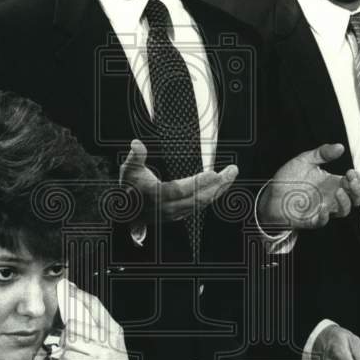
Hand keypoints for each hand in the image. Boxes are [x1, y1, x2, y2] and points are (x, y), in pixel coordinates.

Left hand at [57, 281, 146, 359]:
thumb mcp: (113, 349)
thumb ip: (98, 334)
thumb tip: (75, 321)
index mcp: (115, 330)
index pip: (94, 304)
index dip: (78, 294)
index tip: (67, 287)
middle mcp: (109, 338)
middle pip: (76, 321)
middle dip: (65, 332)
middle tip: (66, 342)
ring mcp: (102, 353)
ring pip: (70, 338)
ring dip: (64, 347)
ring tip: (68, 355)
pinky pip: (69, 356)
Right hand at [120, 139, 237, 223]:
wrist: (126, 211)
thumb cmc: (129, 187)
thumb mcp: (129, 169)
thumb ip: (135, 156)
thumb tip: (136, 144)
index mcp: (156, 195)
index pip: (181, 190)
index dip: (198, 182)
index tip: (213, 173)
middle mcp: (168, 207)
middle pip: (198, 198)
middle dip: (218, 185)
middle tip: (232, 171)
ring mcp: (175, 213)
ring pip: (202, 203)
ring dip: (218, 190)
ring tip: (230, 176)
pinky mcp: (180, 214)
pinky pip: (200, 206)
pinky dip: (212, 196)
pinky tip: (220, 187)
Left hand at [259, 143, 359, 229]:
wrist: (271, 193)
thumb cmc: (289, 178)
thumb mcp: (305, 160)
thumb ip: (322, 153)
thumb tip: (339, 146)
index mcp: (332, 182)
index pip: (354, 183)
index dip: (357, 179)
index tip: (351, 172)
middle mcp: (330, 196)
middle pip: (355, 198)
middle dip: (358, 190)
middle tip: (351, 181)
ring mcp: (322, 208)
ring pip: (344, 211)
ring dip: (345, 201)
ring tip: (339, 191)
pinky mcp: (311, 219)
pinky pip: (323, 221)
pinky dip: (325, 215)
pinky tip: (323, 207)